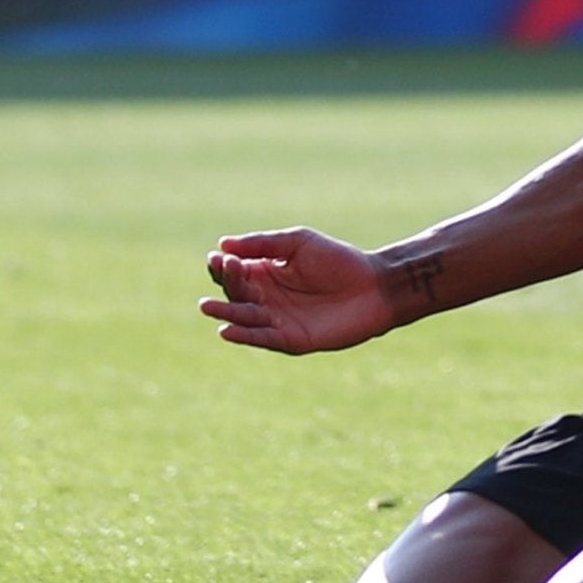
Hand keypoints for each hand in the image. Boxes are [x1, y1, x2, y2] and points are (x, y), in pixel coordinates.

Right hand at [200, 227, 394, 354]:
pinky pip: (262, 339)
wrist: (374, 286)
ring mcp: (277, 320)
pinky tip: (227, 330)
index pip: (234, 272)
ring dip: (225, 312)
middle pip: (236, 293)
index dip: (223, 266)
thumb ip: (263, 243)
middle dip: (228, 282)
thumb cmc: (338, 260)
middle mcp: (267, 298)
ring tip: (207, 306)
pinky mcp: (290, 339)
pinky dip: (243, 335)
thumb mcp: (298, 243)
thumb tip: (222, 244)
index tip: (219, 258)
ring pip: (243, 318)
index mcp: (266, 273)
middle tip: (227, 270)